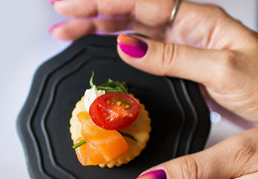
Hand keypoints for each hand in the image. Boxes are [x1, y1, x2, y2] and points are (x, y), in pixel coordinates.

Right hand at [50, 0, 257, 123]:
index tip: (72, 6)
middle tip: (60, 20)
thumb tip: (128, 46)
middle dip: (90, 14)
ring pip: (126, 29)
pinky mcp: (172, 63)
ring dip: (95, 29)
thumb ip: (173, 57)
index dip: (103, 3)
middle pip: (126, 13)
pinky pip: (135, 49)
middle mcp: (182, 28)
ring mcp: (175, 45)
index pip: (140, 2)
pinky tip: (97, 47)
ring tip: (67, 32)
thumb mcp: (222, 68)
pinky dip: (111, 47)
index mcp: (196, 21)